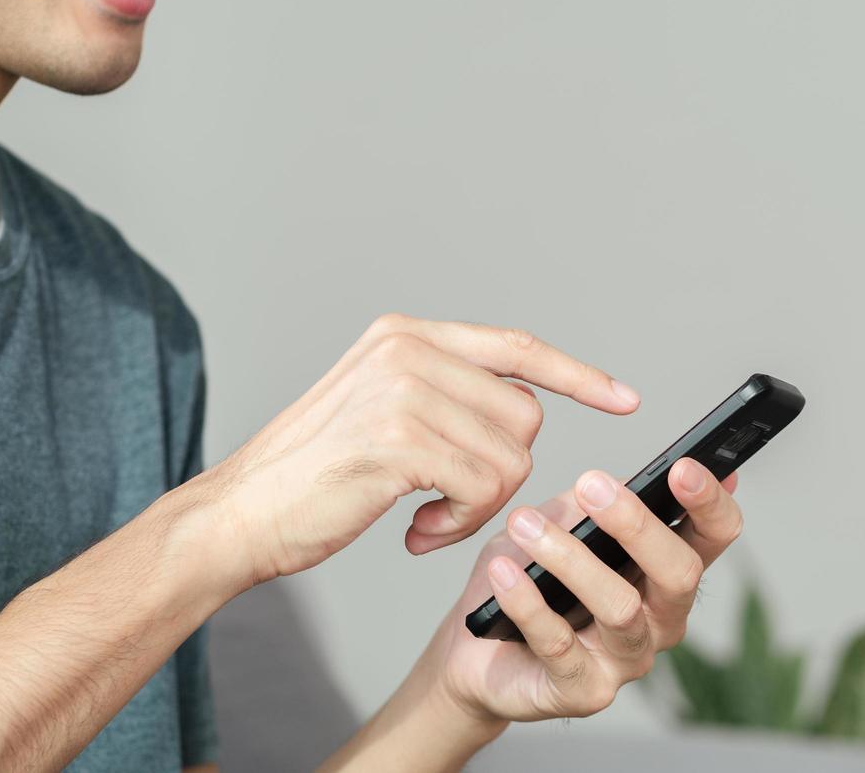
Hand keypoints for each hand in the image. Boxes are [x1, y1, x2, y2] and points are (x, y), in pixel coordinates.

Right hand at [196, 313, 640, 591]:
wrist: (238, 516)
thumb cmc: (313, 476)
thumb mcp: (380, 406)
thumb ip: (443, 391)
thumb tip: (522, 407)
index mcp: (406, 334)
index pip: (518, 346)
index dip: (578, 375)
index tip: (625, 398)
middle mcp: (408, 348)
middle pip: (525, 414)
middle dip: (503, 472)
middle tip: (448, 502)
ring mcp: (403, 389)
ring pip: (510, 456)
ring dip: (478, 507)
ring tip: (425, 517)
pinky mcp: (399, 439)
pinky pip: (483, 488)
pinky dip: (459, 525)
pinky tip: (415, 531)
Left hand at [414, 458, 741, 723]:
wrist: (478, 653)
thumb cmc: (530, 581)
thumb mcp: (556, 525)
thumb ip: (587, 505)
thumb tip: (608, 481)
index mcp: (667, 572)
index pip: (713, 536)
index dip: (709, 502)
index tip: (683, 467)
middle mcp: (661, 619)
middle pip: (680, 574)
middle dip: (637, 524)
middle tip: (591, 485)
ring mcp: (628, 660)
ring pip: (620, 608)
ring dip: (570, 558)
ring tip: (524, 523)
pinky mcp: (586, 691)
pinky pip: (560, 644)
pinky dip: (528, 601)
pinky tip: (503, 572)